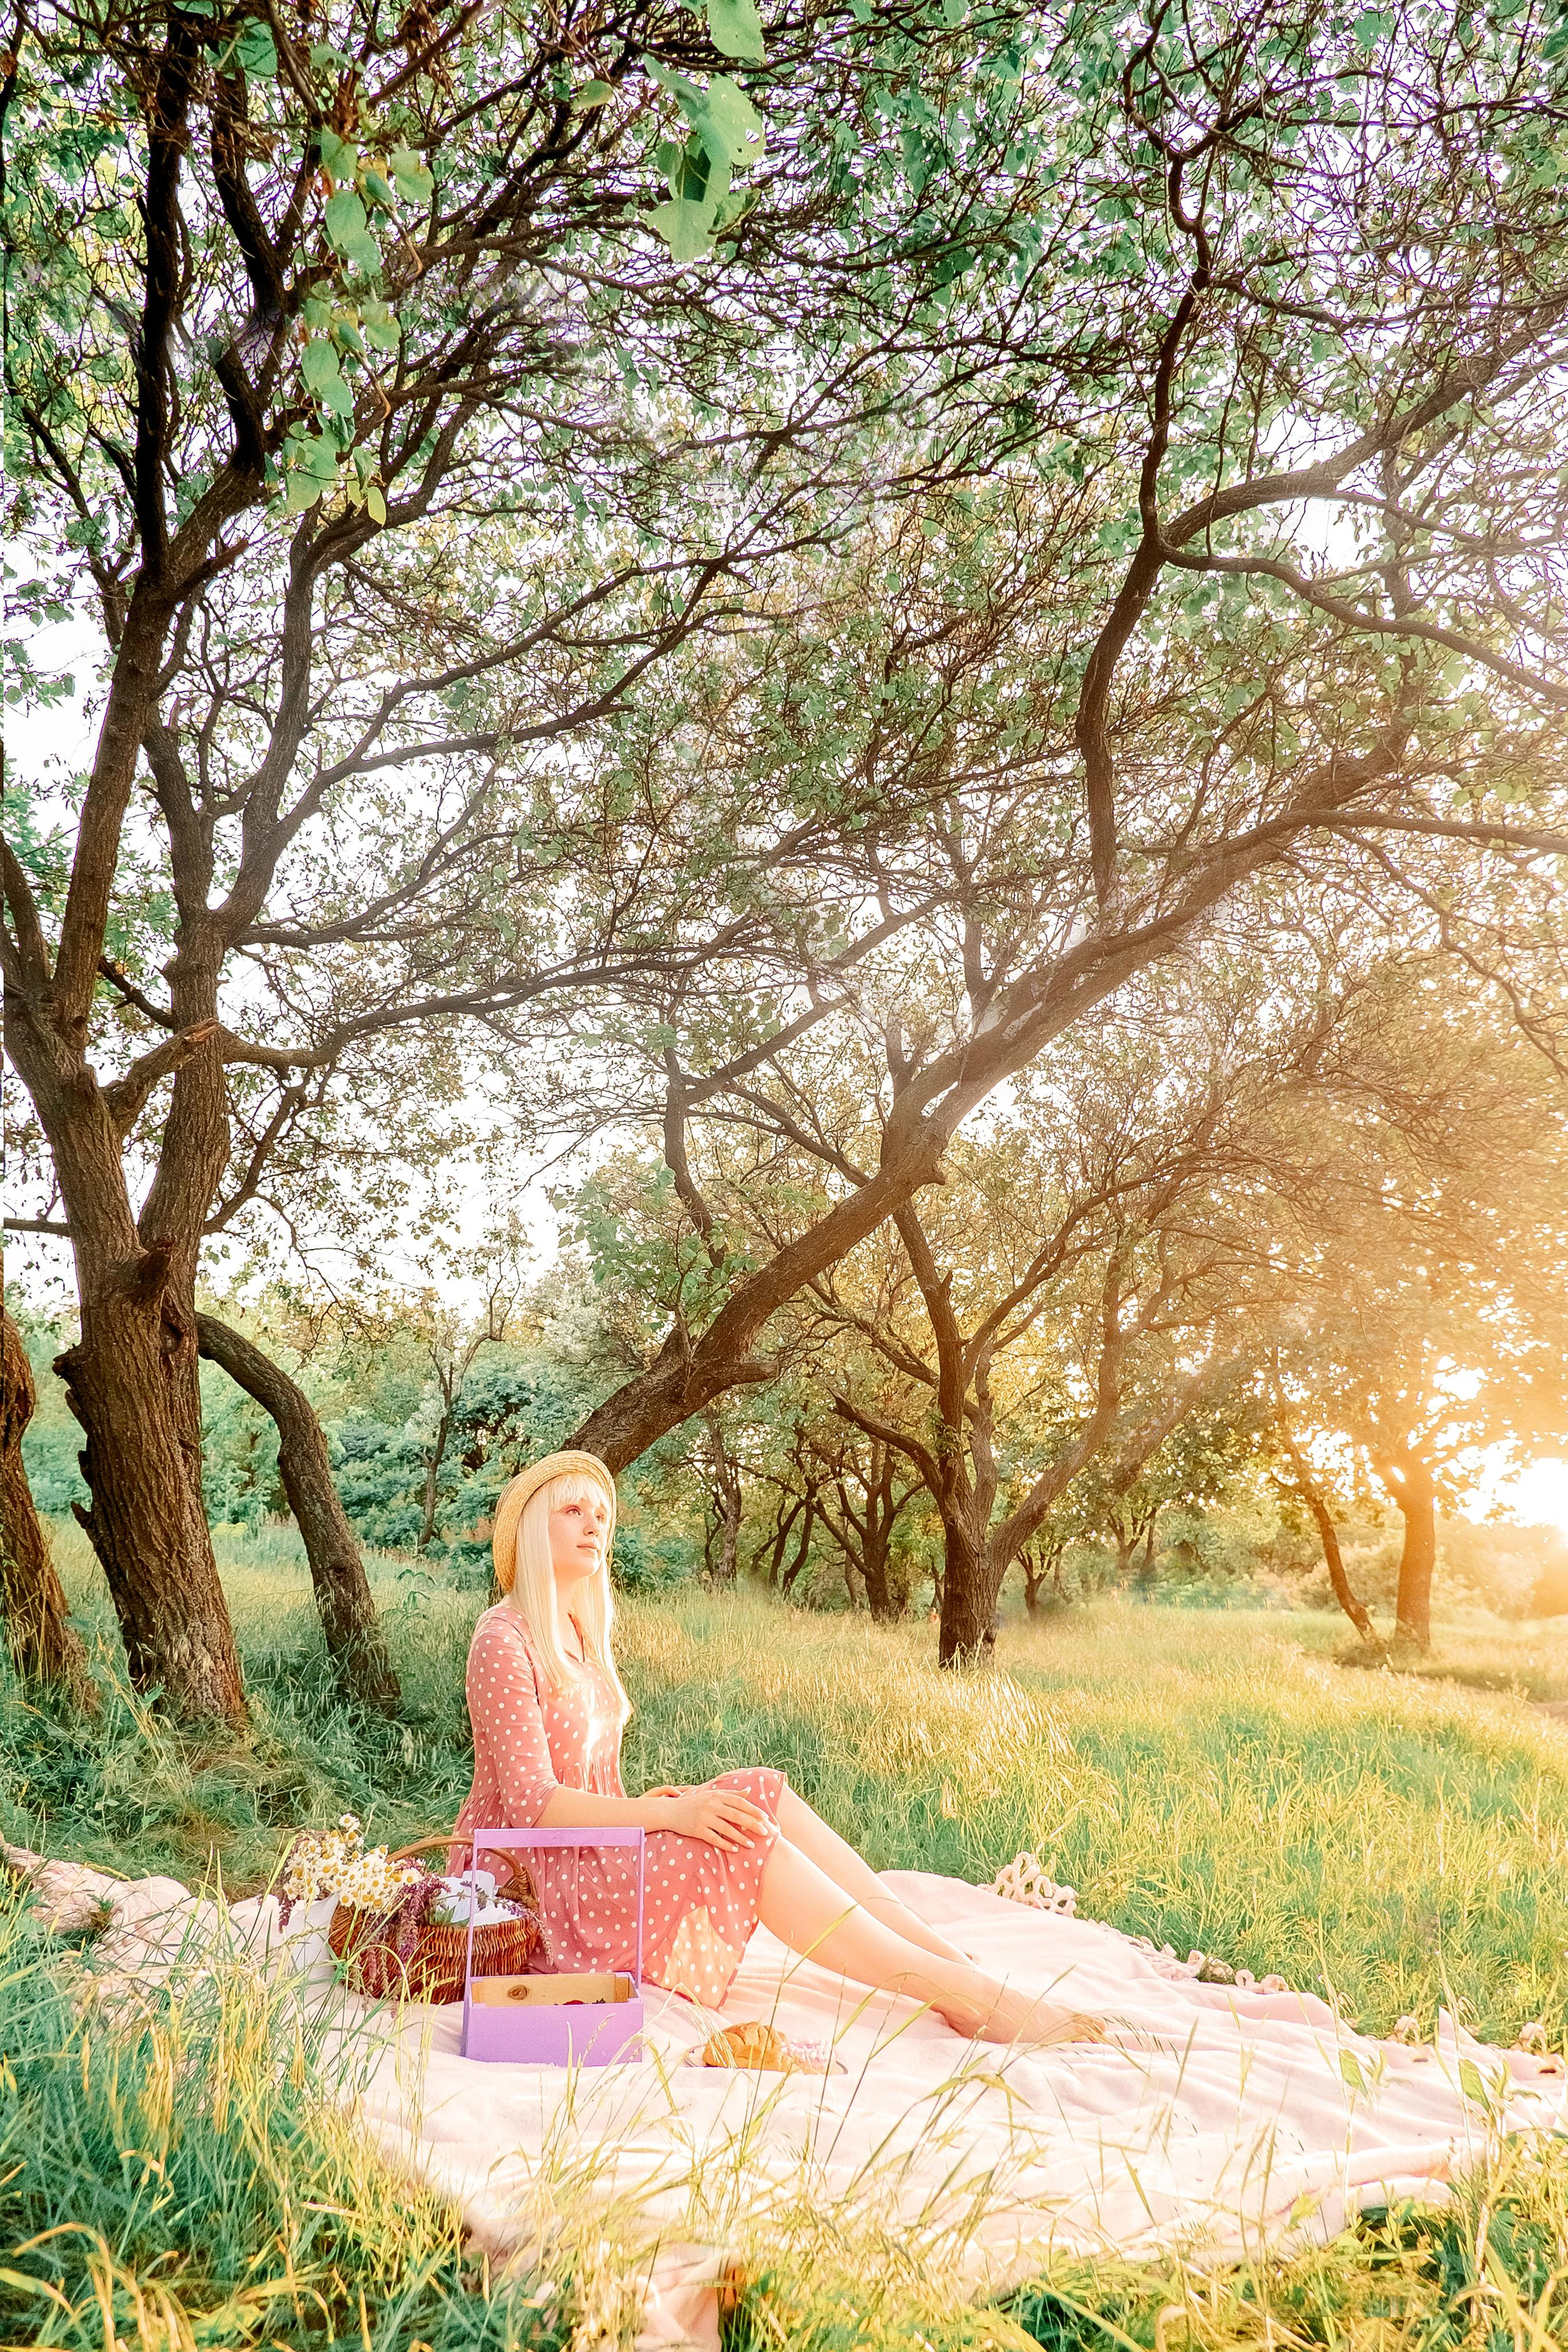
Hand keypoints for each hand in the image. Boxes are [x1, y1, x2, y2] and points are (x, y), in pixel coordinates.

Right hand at [643, 1784, 771, 1850]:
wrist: (672, 1811)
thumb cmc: (695, 1803)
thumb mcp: (712, 1795)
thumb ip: (731, 1793)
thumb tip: (749, 1791)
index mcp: (717, 1795)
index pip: (739, 1802)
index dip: (753, 1810)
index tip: (765, 1817)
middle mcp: (712, 1805)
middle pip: (736, 1815)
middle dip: (752, 1824)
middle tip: (765, 1832)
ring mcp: (704, 1818)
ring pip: (727, 1829)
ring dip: (741, 1838)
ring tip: (752, 1845)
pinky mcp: (697, 1830)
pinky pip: (715, 1839)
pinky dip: (725, 1844)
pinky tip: (735, 1849)